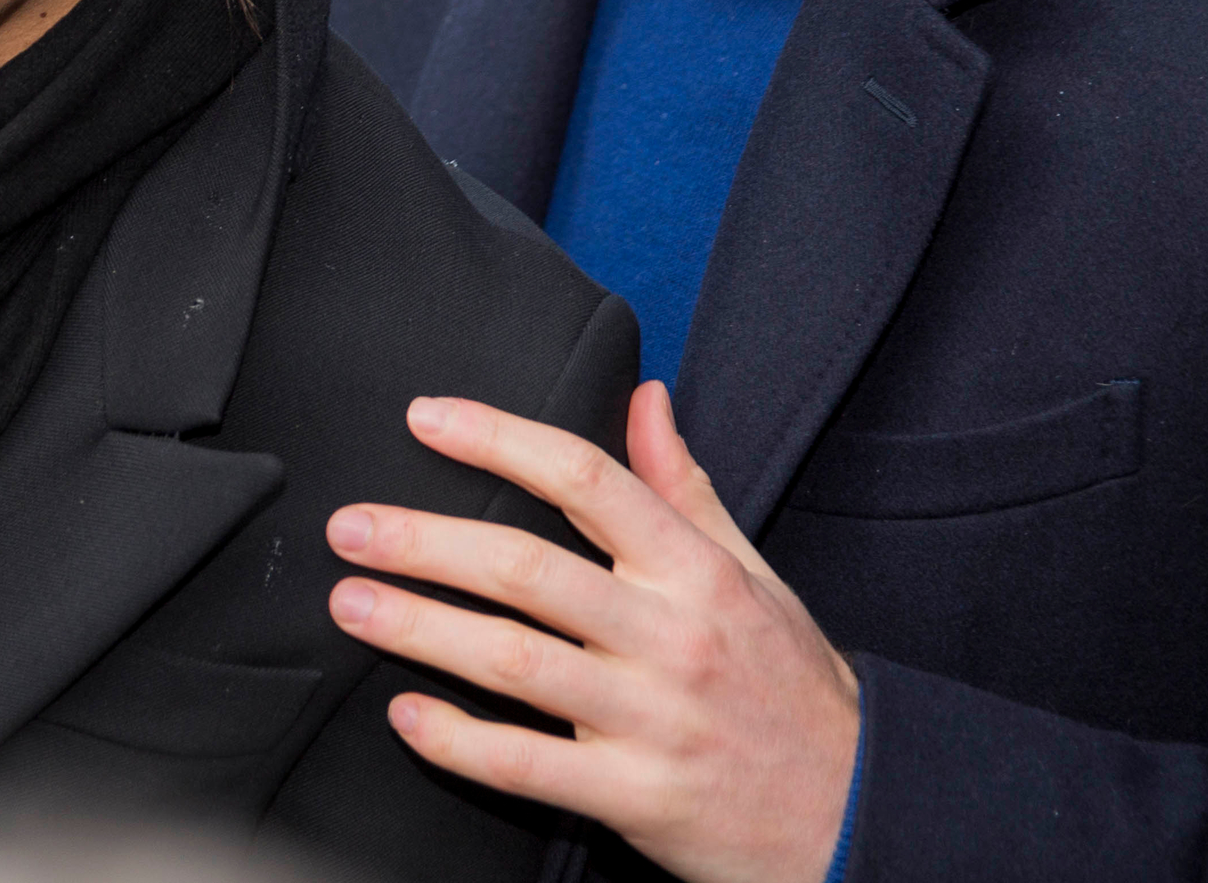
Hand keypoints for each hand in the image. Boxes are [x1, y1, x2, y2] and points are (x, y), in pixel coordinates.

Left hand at [325, 385, 858, 882]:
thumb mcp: (754, 574)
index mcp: (695, 570)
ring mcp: (653, 719)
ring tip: (352, 602)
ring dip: (421, 628)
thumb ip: (685, 487)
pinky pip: (530, 767)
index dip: (497, 440)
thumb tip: (646, 396)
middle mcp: (671, 636)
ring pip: (516, 663)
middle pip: (529, 572)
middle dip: (426, 541)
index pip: (585, 478)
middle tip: (350, 526)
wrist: (857, 811)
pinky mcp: (637, 797)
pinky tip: (406, 714)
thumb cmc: (792, 687)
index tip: (424, 418)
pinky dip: (459, 741)